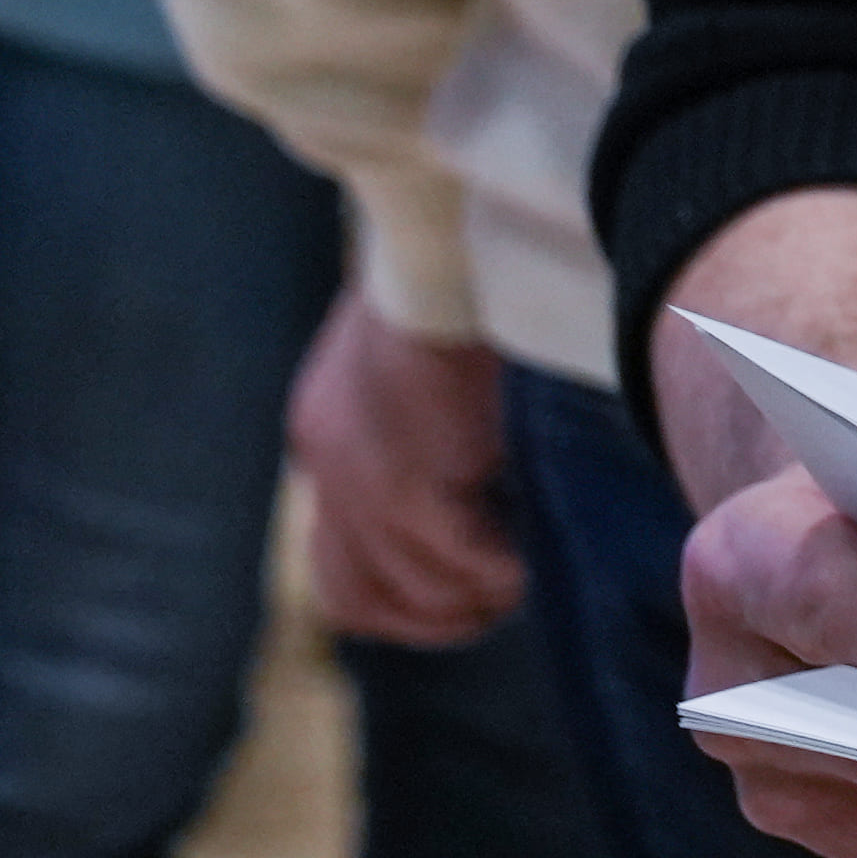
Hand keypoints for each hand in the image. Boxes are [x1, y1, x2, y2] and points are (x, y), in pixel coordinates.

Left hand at [288, 286, 524, 646]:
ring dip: (471, 598)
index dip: (402, 588)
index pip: (336, 559)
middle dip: (429, 615)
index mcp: (326, 429)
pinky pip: (459, 565)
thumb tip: (483, 473)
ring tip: (520, 575)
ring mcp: (359, 485)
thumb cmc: (464, 272)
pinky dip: (499, 572)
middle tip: (494, 595)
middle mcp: (328, 467)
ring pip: (409, 595)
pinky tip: (530, 557)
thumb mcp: (427, 354)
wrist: (454, 242)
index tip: (466, 578)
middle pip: (354, 597)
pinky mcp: (407, 490)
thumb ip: (434, 413)